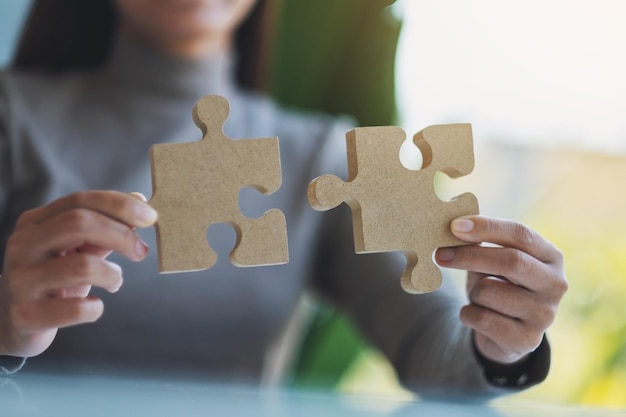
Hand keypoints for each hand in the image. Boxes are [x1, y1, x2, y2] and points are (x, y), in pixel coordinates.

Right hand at [0, 191, 156, 357]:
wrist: (12, 321)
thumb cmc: (53, 278)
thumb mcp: (75, 247)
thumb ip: (104, 225)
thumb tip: (140, 201)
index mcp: (35, 222)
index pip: (80, 201)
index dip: (120, 205)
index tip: (151, 217)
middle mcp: (23, 245)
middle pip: (80, 223)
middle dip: (122, 234)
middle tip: (141, 251)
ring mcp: (22, 280)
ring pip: (83, 266)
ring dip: (112, 273)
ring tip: (115, 281)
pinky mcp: (27, 315)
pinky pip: (76, 309)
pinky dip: (95, 308)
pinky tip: (94, 307)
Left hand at [435, 215, 566, 363]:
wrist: (506, 334)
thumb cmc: (498, 284)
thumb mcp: (493, 262)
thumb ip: (480, 245)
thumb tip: (452, 229)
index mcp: (551, 256)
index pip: (520, 234)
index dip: (486, 227)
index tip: (454, 226)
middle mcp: (555, 284)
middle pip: (511, 261)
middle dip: (470, 255)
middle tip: (440, 254)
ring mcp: (545, 314)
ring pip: (490, 290)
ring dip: (473, 291)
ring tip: (479, 296)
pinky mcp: (527, 340)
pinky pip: (482, 319)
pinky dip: (468, 314)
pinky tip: (475, 315)